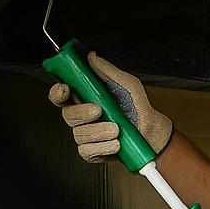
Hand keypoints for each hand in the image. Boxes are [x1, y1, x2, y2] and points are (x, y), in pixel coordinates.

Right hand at [47, 52, 172, 162]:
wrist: (151, 132)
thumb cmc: (137, 107)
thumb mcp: (127, 84)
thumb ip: (108, 71)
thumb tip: (92, 57)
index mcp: (85, 98)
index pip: (61, 94)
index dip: (58, 92)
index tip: (65, 89)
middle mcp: (82, 116)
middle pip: (68, 115)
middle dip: (82, 113)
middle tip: (99, 110)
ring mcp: (86, 134)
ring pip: (79, 134)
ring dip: (99, 131)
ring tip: (117, 130)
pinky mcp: (92, 151)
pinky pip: (87, 151)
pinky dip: (103, 147)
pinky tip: (116, 143)